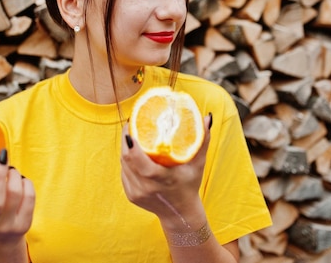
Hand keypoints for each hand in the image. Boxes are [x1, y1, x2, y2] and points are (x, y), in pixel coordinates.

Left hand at [120, 114, 211, 228]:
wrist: (180, 213)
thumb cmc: (190, 185)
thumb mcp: (198, 164)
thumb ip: (202, 141)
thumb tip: (206, 118)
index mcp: (161, 179)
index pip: (138, 160)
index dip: (131, 142)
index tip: (132, 125)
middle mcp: (146, 187)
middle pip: (127, 158)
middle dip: (126, 139)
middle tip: (131, 124)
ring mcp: (136, 193)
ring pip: (123, 164)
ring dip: (125, 148)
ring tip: (131, 134)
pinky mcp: (131, 195)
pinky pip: (124, 172)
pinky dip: (126, 161)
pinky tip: (131, 152)